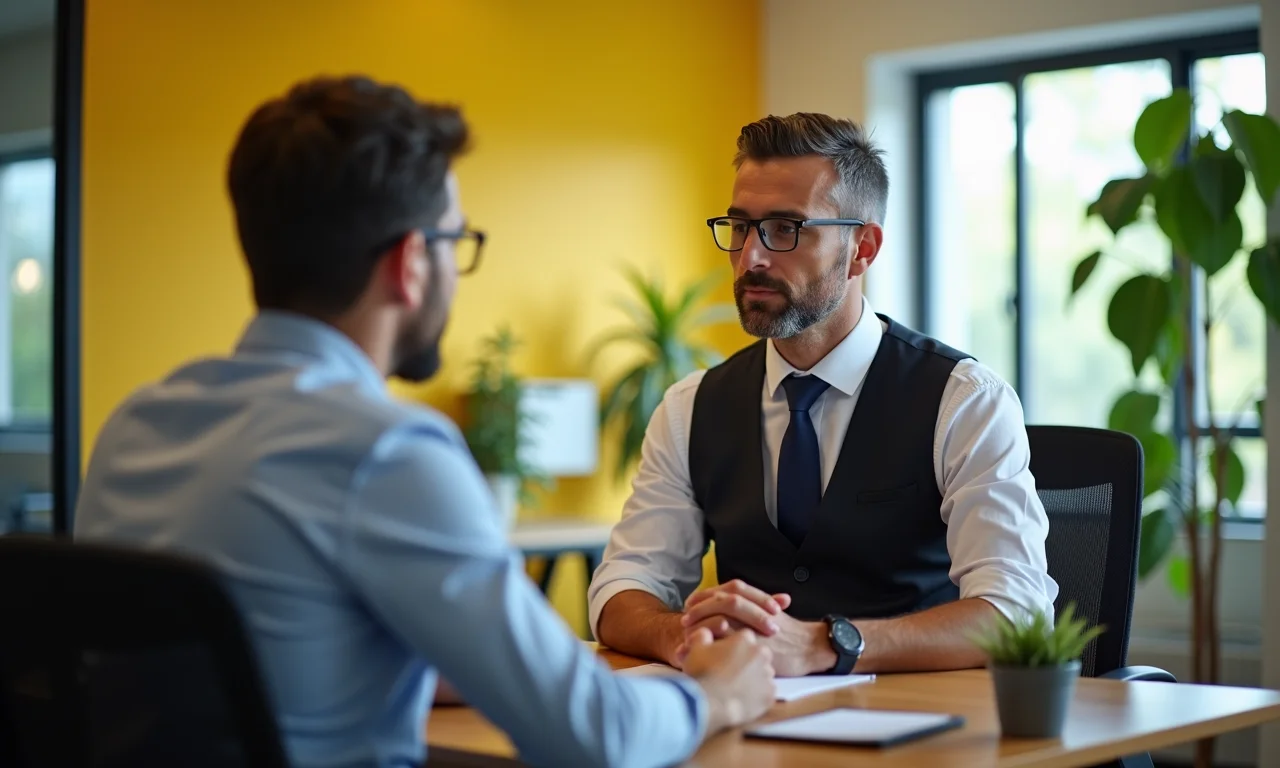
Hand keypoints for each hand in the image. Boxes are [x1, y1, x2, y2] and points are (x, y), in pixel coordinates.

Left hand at [673, 580, 835, 676]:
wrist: (810, 647)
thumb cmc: (789, 633)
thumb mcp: (770, 614)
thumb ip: (749, 607)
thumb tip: (723, 610)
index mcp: (755, 599)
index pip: (724, 589)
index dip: (704, 596)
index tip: (690, 604)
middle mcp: (754, 609)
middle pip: (721, 601)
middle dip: (700, 609)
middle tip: (684, 619)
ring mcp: (755, 627)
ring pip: (722, 620)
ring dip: (701, 627)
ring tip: (688, 636)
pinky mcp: (756, 646)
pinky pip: (728, 645)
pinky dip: (711, 648)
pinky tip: (700, 653)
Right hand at [682, 628, 775, 733]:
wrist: (707, 701)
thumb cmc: (702, 672)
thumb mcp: (696, 648)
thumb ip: (703, 635)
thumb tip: (705, 632)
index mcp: (745, 639)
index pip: (745, 638)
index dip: (735, 648)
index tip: (726, 656)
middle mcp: (761, 654)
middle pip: (758, 655)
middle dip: (749, 661)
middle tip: (732, 673)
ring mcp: (767, 675)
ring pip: (764, 674)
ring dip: (754, 679)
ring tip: (737, 688)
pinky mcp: (769, 695)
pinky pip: (766, 693)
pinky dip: (758, 697)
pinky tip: (744, 700)